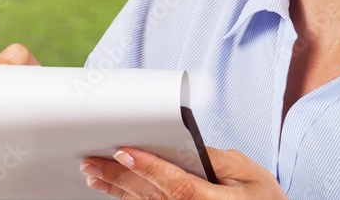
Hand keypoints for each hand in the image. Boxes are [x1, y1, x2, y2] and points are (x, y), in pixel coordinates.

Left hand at [80, 146, 287, 198]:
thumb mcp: (248, 173)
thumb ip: (216, 159)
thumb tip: (186, 145)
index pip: (174, 184)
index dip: (146, 168)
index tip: (122, 152)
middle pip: (150, 196)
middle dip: (118, 177)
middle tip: (91, 161)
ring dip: (117, 191)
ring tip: (94, 175)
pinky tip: (116, 192)